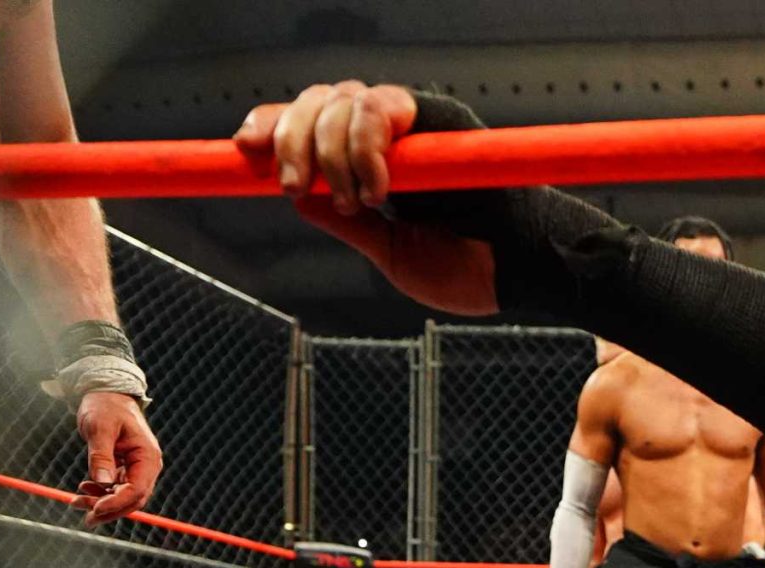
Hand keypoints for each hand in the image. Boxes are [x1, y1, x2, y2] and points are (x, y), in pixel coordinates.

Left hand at [74, 392, 163, 525]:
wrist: (106, 394)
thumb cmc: (105, 406)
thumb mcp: (100, 428)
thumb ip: (101, 455)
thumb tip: (102, 481)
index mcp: (147, 457)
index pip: (137, 489)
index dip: (117, 502)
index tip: (95, 508)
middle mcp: (146, 466)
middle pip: (133, 499)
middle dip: (110, 510)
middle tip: (87, 518)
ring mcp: (136, 468)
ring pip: (123, 497)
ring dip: (102, 504)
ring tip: (76, 503)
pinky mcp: (125, 468)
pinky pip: (116, 488)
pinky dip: (100, 493)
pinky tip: (83, 489)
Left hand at [235, 84, 500, 313]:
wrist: (521, 271)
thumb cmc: (469, 268)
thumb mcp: (387, 252)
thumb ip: (346, 225)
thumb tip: (302, 202)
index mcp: (375, 161)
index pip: (310, 124)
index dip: (272, 127)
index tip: (243, 150)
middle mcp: (391, 134)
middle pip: (317, 100)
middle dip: (292, 138)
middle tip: (298, 188)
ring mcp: (413, 124)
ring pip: (341, 98)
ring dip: (327, 147)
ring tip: (354, 200)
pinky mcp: (437, 119)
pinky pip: (379, 108)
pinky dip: (364, 145)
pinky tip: (378, 189)